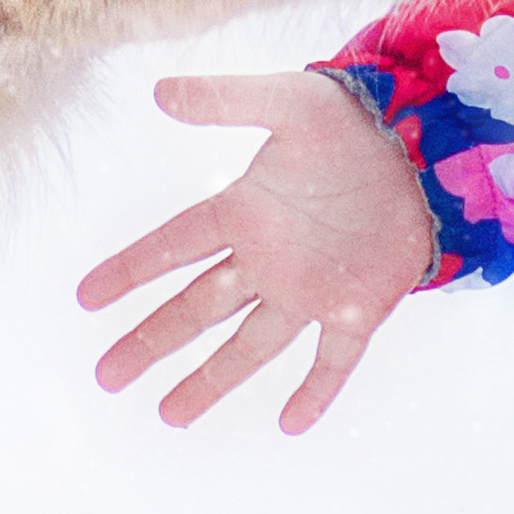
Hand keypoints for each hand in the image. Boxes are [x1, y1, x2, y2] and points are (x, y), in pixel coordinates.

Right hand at [77, 69, 436, 432]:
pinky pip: (333, 359)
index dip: (130, 271)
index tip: (86, 299)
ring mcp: (311, 288)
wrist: (428, 140)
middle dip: (151, 341)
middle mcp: (269, 257)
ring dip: (211, 379)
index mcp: (246, 210)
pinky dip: (316, 391)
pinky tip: (289, 423)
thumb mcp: (287, 100)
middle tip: (107, 375)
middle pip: (197, 308)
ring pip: (251, 344)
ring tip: (169, 415)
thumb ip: (226, 99)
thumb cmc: (353, 118)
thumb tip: (159, 89)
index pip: (174, 246)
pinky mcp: (359, 307)